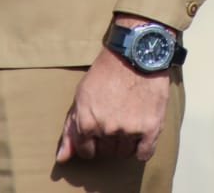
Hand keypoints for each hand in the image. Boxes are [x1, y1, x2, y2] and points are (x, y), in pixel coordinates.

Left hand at [55, 46, 170, 163]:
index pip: (86, 151)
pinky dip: (142, 150)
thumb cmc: (106, 73)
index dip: (90, 143)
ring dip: (124, 144)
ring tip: (127, 123)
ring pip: (124, 153)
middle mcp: (107, 130)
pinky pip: (144, 154)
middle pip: (106, 153)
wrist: (136, 54)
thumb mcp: (81, 96)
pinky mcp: (150, 127)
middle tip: (114, 121)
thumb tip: (62, 159)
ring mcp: (130, 130)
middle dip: (107, 141)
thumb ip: (71, 130)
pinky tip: (140, 137)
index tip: (97, 133)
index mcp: (87, 123)